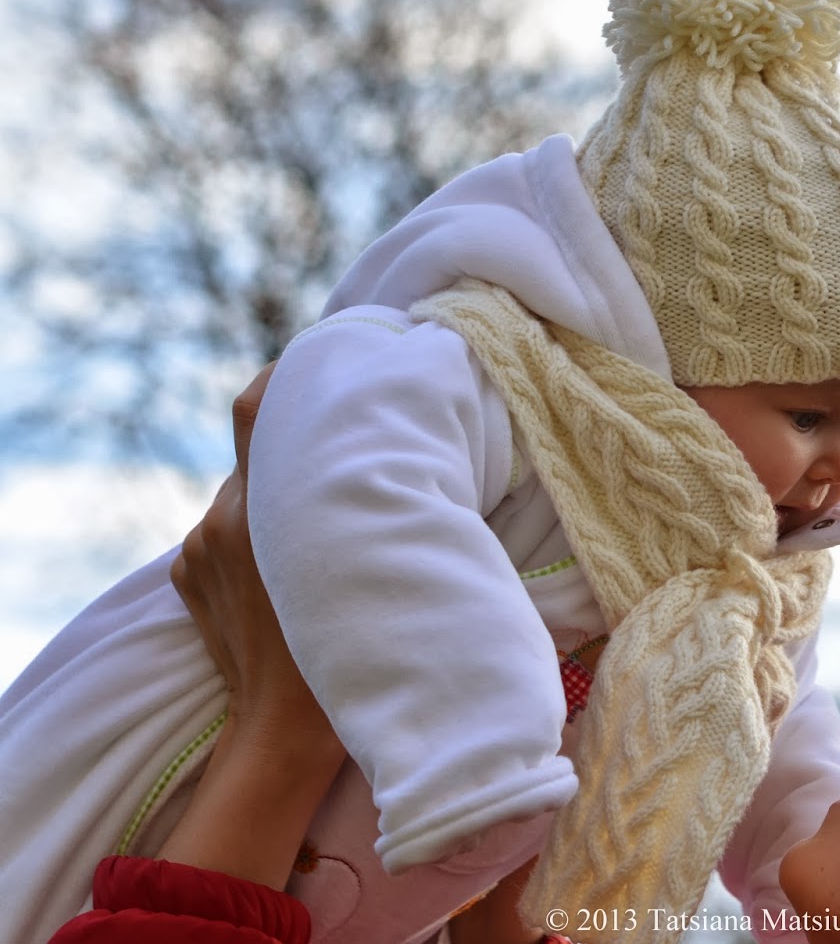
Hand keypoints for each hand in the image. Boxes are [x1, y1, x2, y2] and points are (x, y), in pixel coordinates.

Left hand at [169, 361, 339, 761]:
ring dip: (276, 500)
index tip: (321, 367)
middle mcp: (224, 517)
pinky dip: (251, 539)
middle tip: (340, 451)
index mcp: (270, 507)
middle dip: (295, 446)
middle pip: (257, 450)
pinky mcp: (183, 574)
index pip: (257, 409)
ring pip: (244, 495)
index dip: (283, 378)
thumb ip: (368, 502)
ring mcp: (198, 548)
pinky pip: (222, 534)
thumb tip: (391, 456)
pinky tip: (284, 573)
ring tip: (317, 531)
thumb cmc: (353, 651)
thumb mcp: (375, 562)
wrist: (282, 736)